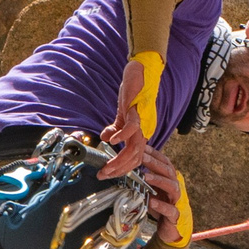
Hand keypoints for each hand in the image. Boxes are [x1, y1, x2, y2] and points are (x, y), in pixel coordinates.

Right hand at [100, 54, 160, 176]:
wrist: (141, 73)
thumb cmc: (134, 94)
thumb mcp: (122, 116)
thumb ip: (115, 128)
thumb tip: (105, 139)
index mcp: (141, 134)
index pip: (134, 159)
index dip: (121, 169)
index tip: (106, 174)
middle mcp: (145, 132)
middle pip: (135, 159)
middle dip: (119, 170)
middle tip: (103, 175)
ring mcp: (143, 123)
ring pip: (135, 149)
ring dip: (120, 160)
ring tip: (108, 167)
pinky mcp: (137, 112)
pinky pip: (132, 128)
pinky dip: (122, 137)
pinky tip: (112, 142)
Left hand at [132, 144, 187, 244]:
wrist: (169, 228)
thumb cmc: (158, 205)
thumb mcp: (150, 190)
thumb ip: (143, 179)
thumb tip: (126, 166)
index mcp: (169, 179)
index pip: (164, 162)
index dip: (155, 154)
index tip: (143, 146)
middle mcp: (174, 187)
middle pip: (168, 171)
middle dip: (154, 163)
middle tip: (142, 157)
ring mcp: (176, 200)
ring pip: (172, 187)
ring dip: (159, 180)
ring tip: (146, 176)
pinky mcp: (174, 215)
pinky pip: (170, 209)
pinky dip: (161, 205)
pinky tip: (152, 202)